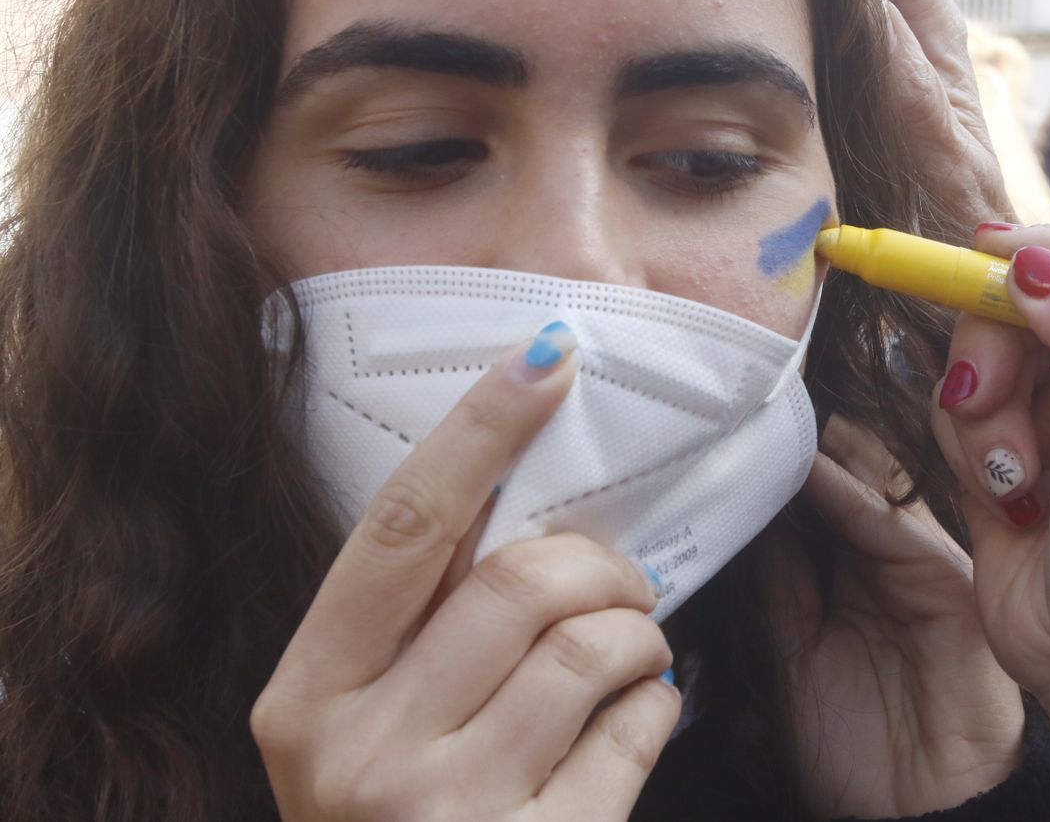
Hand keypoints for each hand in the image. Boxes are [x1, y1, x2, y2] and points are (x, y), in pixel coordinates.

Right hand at [252, 331, 678, 819]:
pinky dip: (658, 706)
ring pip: (595, 646)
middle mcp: (359, 755)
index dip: (482, 429)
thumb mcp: (367, 727)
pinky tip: (635, 721)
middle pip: (522, 579)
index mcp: (307, 697)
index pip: (403, 526)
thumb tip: (521, 494)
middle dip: (599, 561)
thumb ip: (419, 627)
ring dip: (640, 632)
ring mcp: (446, 814)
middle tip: (620, 580)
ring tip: (630, 657)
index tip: (547, 358)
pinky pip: (638, 728)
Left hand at [763, 415, 1023, 818]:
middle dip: (789, 438)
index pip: (802, 494)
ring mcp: (914, 559)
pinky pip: (890, 524)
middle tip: (738, 396)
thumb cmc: (848, 746)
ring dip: (815, 447)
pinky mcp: (944, 575)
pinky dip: (848, 491)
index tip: (717, 421)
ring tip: (766, 409)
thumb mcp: (787, 651)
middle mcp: (878, 555)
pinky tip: (808, 464)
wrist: (910, 812)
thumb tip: (739, 507)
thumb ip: (774, 580)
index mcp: (841, 571)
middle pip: (834, 475)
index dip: (765, 460)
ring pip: (864, 484)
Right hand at [932, 175, 1049, 801]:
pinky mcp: (1011, 429)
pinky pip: (959, 389)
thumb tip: (1031, 258)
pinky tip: (1005, 494)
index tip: (1026, 283)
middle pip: (1037, 270)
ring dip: (985, 402)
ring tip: (1014, 474)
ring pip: (984, 330)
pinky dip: (968, 438)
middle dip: (1005, 337)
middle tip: (995, 396)